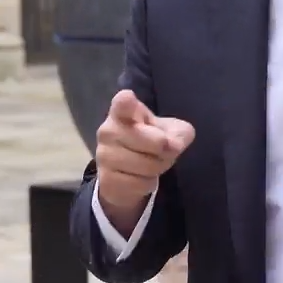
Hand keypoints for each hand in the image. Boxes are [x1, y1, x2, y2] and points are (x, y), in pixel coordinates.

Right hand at [95, 90, 194, 211]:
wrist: (125, 173)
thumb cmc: (149, 140)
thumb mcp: (170, 131)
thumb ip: (178, 133)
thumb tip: (174, 144)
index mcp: (123, 112)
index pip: (122, 103)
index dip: (126, 101)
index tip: (128, 98)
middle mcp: (108, 130)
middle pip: (157, 142)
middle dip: (167, 150)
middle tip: (162, 150)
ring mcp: (104, 156)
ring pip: (149, 166)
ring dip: (158, 168)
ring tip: (151, 163)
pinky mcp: (105, 180)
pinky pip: (141, 184)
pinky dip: (148, 184)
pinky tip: (139, 178)